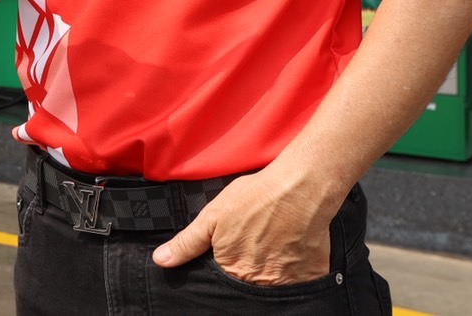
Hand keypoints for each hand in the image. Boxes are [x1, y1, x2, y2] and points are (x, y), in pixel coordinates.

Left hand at [151, 169, 333, 285]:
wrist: (299, 189)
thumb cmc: (255, 198)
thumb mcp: (212, 216)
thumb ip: (187, 242)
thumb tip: (160, 260)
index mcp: (233, 270)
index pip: (224, 281)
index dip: (228, 266)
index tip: (234, 253)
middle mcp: (259, 282)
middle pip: (249, 284)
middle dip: (249, 270)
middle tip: (256, 245)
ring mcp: (287, 283)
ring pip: (274, 284)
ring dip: (272, 270)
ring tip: (274, 244)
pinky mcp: (311, 277)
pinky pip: (300, 282)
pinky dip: (297, 270)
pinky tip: (293, 249)